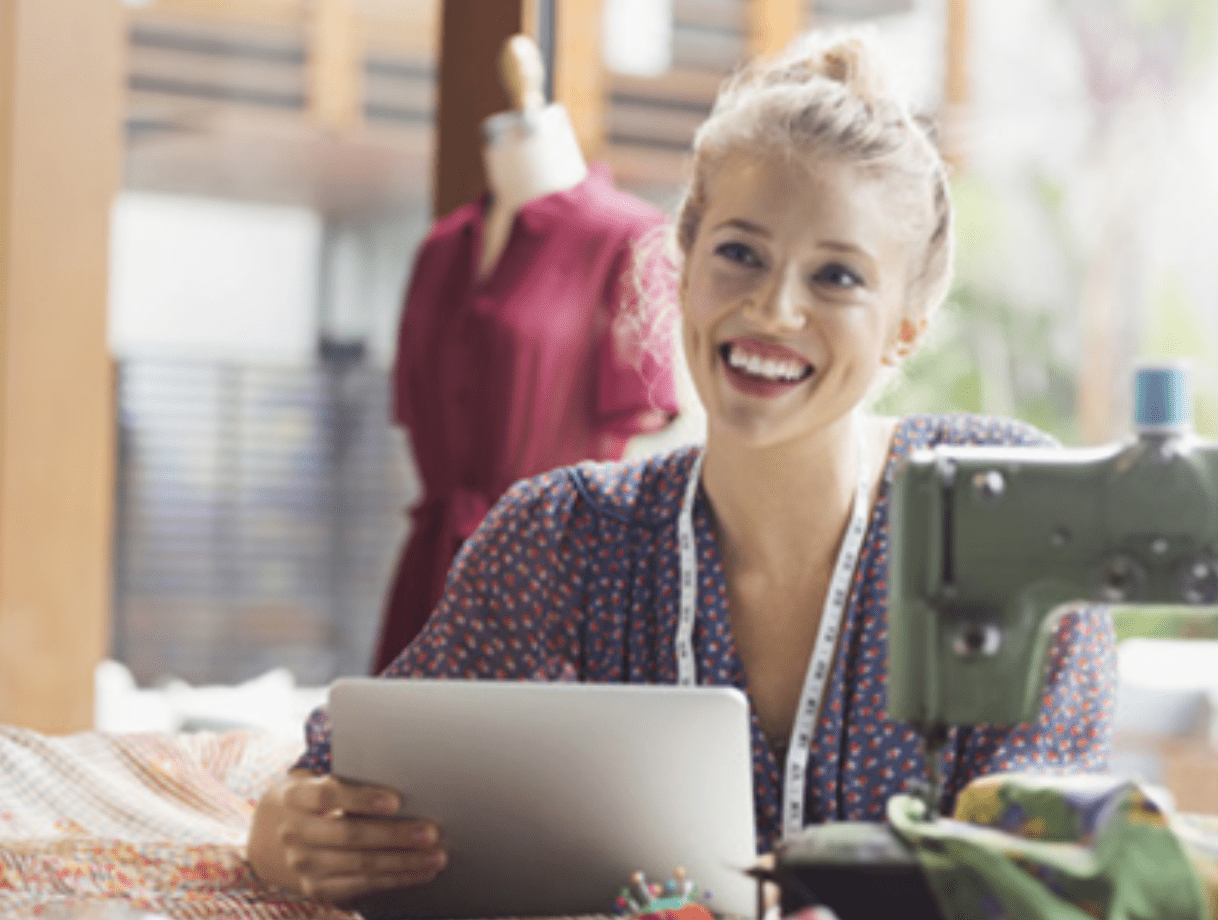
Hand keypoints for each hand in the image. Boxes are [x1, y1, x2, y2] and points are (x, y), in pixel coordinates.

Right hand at [252, 771, 446, 902]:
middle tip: (431, 832)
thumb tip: (404, 776)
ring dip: (403, 862)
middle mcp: (293, 833)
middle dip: (395, 835)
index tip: (396, 800)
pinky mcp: (316, 889)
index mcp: (295, 797)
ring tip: (435, 856)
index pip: (328, 794)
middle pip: (349, 834)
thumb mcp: (317, 781)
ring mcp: (303, 865)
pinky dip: (395, 880)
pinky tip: (420, 873)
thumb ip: (350, 780)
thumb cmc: (313, 798)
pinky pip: (361, 887)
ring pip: (360, 865)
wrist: (270, 834)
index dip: (362, 798)